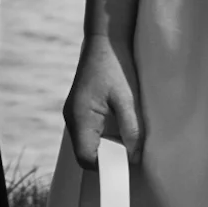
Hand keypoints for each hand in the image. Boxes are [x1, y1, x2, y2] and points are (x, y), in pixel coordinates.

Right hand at [64, 33, 143, 165]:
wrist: (105, 39)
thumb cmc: (116, 66)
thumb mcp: (127, 99)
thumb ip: (131, 129)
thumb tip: (135, 157)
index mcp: (80, 117)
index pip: (86, 158)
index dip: (106, 167)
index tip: (127, 165)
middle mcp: (72, 118)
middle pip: (86, 153)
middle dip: (108, 157)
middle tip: (131, 153)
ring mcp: (74, 113)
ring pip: (88, 143)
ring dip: (108, 146)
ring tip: (128, 139)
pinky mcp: (80, 109)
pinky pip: (90, 132)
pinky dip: (104, 136)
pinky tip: (120, 128)